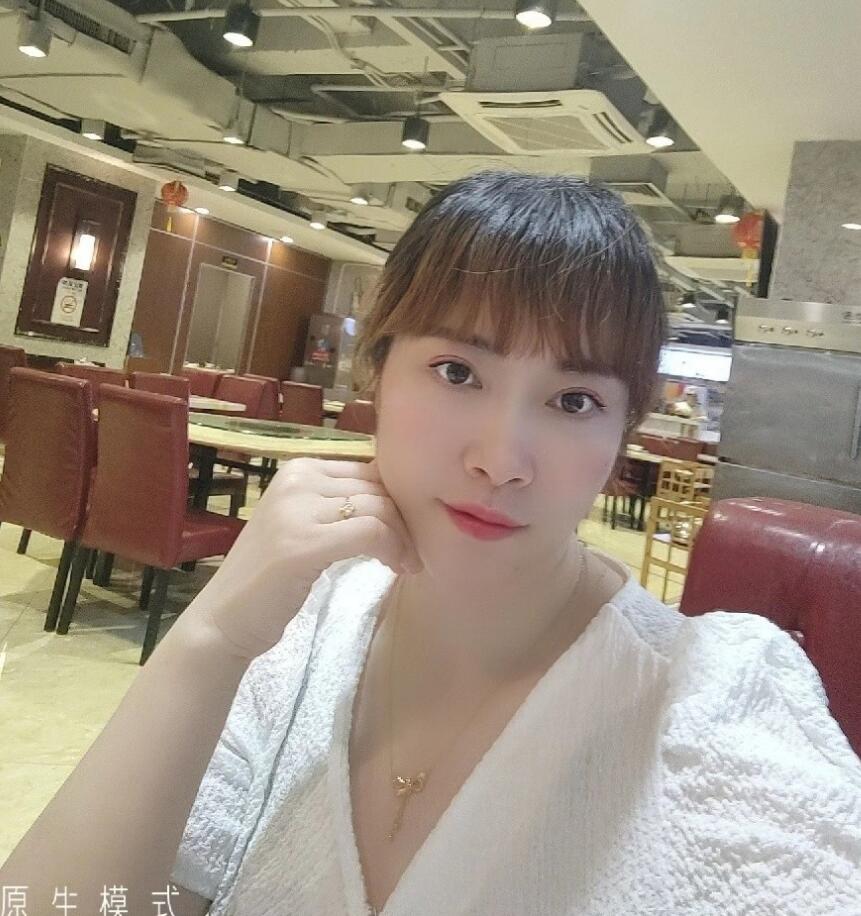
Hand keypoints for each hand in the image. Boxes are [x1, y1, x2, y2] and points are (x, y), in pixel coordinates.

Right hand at [184, 457, 422, 659]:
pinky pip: (370, 532)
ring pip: (379, 509)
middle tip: (412, 553)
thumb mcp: (304, 526)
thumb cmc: (269, 579)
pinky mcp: (303, 543)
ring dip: (403, 538)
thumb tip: (397, 498)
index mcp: (298, 470)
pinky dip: (392, 549)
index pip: (369, 470)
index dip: (398, 499)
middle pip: (378, 488)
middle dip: (404, 520)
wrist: (223, 620)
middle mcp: (296, 479)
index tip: (407, 532)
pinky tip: (395, 567)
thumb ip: (340, 506)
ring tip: (406, 563)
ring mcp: (296, 509)